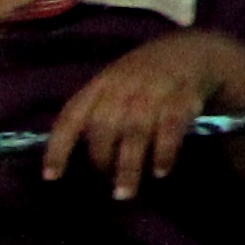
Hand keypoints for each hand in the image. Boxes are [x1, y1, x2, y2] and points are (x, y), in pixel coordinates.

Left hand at [43, 28, 244, 200]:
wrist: (193, 51)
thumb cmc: (145, 77)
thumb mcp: (116, 85)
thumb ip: (98, 112)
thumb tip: (74, 155)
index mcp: (101, 84)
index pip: (72, 115)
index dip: (59, 147)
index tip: (51, 177)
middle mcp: (124, 85)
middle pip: (104, 126)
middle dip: (101, 160)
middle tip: (107, 184)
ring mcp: (154, 89)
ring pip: (135, 130)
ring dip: (128, 166)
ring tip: (125, 193)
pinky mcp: (183, 96)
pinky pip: (170, 126)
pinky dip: (164, 151)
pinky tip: (160, 171)